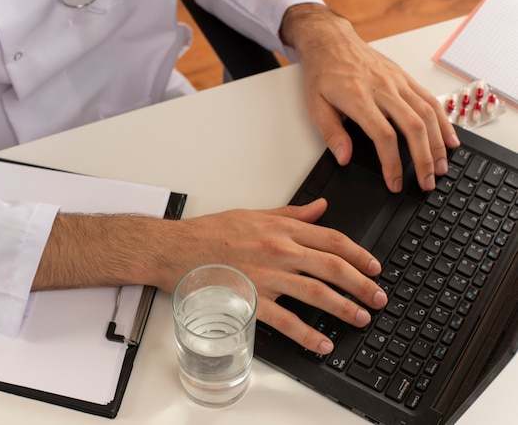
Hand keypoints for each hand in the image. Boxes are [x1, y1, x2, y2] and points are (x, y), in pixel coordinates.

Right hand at [35, 200, 387, 353]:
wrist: (175, 249)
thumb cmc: (209, 232)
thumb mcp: (253, 214)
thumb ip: (291, 214)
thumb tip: (320, 209)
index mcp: (280, 228)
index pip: (331, 239)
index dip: (359, 254)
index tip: (374, 267)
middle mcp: (278, 250)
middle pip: (332, 266)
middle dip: (361, 284)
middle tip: (378, 298)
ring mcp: (266, 275)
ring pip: (315, 292)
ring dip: (343, 308)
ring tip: (360, 318)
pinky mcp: (251, 298)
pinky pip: (285, 319)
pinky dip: (306, 334)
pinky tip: (321, 343)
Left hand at [280, 3, 460, 192]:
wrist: (331, 42)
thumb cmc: (323, 74)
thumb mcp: (315, 106)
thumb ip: (331, 134)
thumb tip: (344, 158)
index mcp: (358, 98)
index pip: (383, 135)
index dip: (392, 163)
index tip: (395, 183)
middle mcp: (383, 88)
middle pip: (413, 126)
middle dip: (423, 159)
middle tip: (426, 183)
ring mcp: (398, 81)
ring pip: (427, 114)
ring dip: (437, 144)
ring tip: (441, 168)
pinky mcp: (405, 78)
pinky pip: (430, 100)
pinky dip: (444, 121)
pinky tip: (450, 140)